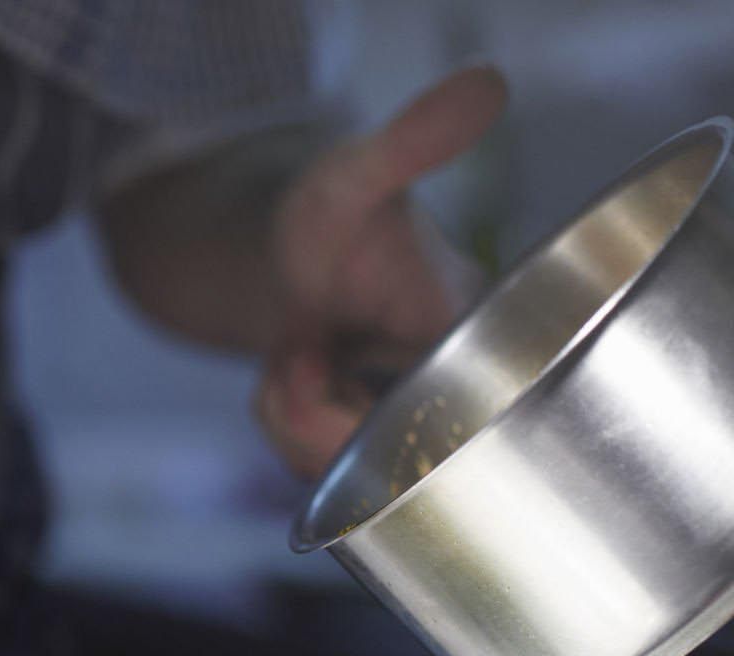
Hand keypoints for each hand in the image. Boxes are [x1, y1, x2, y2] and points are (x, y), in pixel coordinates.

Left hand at [257, 66, 508, 476]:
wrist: (264, 245)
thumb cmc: (316, 209)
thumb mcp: (351, 179)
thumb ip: (409, 143)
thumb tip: (486, 85)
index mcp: (482, 328)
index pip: (452, 422)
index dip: (369, 418)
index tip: (315, 364)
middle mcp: (462, 380)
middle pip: (393, 466)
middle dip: (315, 420)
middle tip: (294, 354)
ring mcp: (416, 416)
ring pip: (350, 476)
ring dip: (292, 421)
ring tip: (295, 356)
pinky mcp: (376, 437)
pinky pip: (323, 472)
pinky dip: (286, 429)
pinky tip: (294, 378)